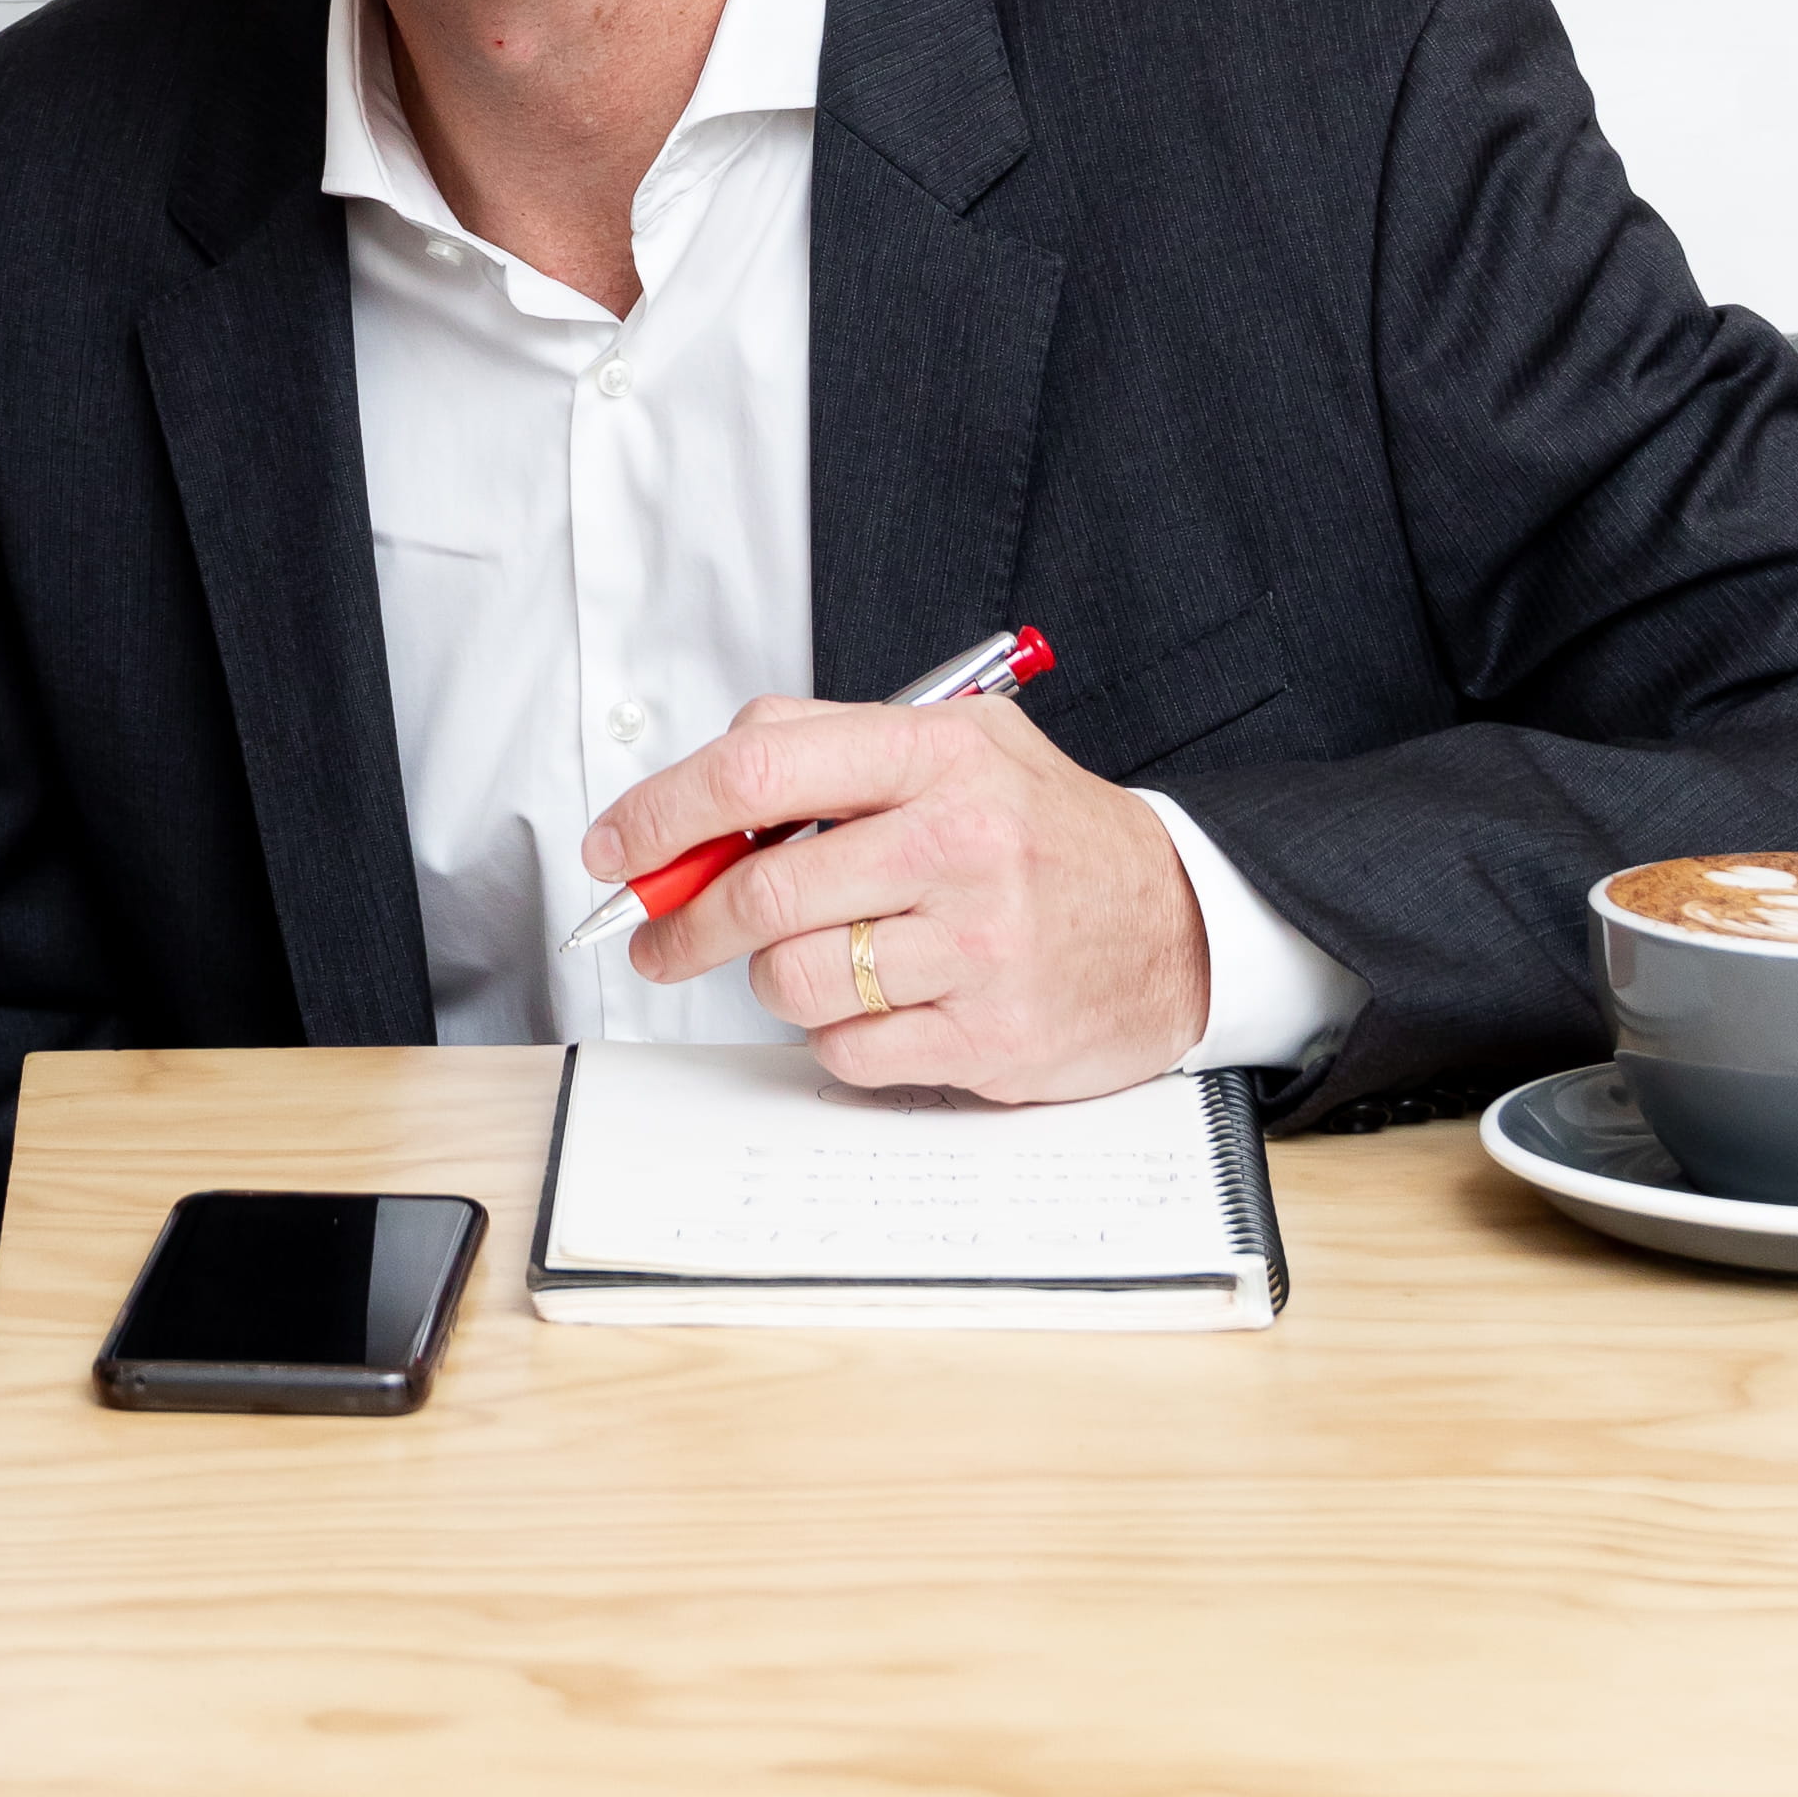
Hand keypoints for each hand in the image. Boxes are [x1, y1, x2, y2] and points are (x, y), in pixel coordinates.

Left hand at [586, 692, 1208, 1104]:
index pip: (760, 768)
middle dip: (684, 922)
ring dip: (773, 979)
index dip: (663, 810)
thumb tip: (698, 796)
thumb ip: (826, 750)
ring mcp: (979, 947)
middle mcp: (961, 845)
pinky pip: (846, 1050)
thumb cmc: (1048, 833)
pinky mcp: (990, 1037)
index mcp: (939, 757)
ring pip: (793, 978)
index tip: (618, 845)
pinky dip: (836, 1035)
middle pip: (761, 890)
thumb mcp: (957, 746)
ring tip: (817, 959)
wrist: (1179, 926)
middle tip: (661, 938)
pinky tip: (879, 1003)